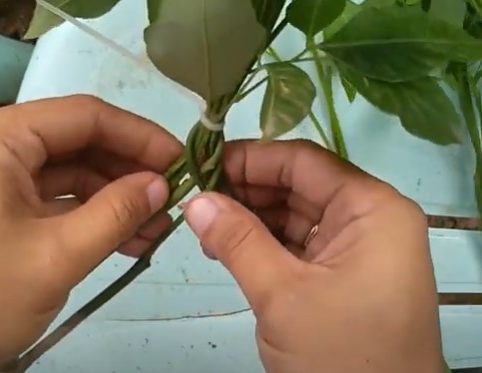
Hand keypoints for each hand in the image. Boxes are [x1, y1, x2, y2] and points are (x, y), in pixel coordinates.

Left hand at [0, 95, 181, 371]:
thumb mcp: (56, 256)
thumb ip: (116, 214)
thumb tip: (162, 185)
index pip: (85, 117)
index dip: (140, 136)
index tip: (180, 162)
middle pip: (78, 143)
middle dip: (129, 173)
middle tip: (172, 201)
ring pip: (69, 174)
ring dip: (115, 199)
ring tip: (155, 230)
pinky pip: (53, 199)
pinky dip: (90, 216)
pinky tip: (125, 238)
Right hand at [184, 140, 441, 372]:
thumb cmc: (340, 354)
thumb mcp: (282, 295)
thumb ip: (237, 241)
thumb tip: (194, 200)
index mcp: (372, 209)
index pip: (304, 163)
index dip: (251, 159)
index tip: (203, 164)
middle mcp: (370, 219)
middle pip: (299, 187)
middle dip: (246, 192)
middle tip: (196, 198)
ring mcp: (358, 248)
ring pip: (296, 216)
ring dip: (250, 219)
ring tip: (204, 226)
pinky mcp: (344, 273)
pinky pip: (299, 244)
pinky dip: (264, 244)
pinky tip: (228, 247)